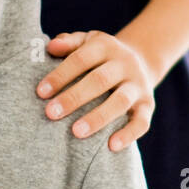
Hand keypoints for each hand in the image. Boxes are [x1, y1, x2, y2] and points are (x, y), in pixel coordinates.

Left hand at [37, 30, 156, 151]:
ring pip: (121, 101)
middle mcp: (125, 64)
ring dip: (98, 117)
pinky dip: (128, 134)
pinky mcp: (148, 105)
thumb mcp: (87, 42)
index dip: (61, 75)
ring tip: (76, 132)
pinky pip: (141, 121)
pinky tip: (111, 146)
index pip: (81, 58)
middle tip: (51, 113)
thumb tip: (51, 46)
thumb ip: (69, 43)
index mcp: (106, 46)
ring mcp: (138, 85)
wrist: (141, 61)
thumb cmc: (101, 56)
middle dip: (74, 97)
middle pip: (100, 80)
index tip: (41, 92)